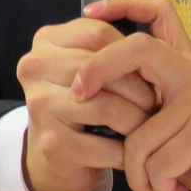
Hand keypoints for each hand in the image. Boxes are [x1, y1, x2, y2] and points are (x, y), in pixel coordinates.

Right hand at [14, 16, 158, 190]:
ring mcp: (39, 105)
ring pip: (108, 107)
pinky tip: (131, 153)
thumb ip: (111, 45)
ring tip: (148, 128)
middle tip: (156, 104)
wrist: (57, 158)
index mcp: (46, 40)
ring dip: (137, 122)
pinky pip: (105, 145)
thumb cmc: (84, 105)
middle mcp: (34, 67)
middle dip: (139, 89)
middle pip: (104, 69)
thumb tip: (152, 43)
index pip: (98, 32)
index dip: (131, 52)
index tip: (149, 70)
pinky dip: (126, 152)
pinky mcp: (51, 143)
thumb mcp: (93, 66)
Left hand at [74, 0, 190, 190]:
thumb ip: (151, 103)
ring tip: (154, 186)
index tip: (90, 12)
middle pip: (138, 49)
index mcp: (186, 67)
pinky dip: (157, 186)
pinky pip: (157, 163)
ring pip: (138, 135)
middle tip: (78, 95)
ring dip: (138, 174)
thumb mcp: (182, 121)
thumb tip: (92, 96)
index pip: (159, 13)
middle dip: (98, 69)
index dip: (123, 3)